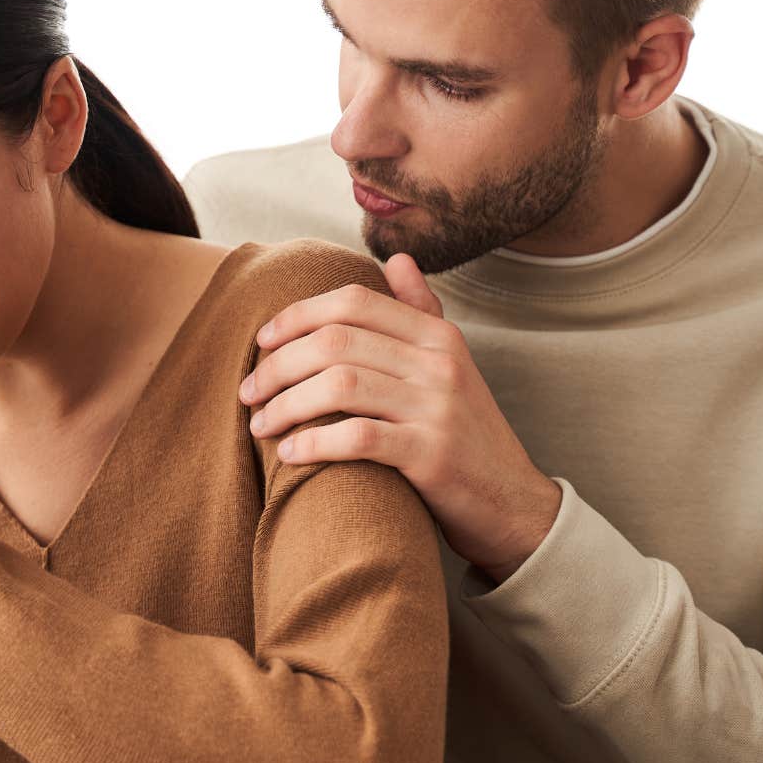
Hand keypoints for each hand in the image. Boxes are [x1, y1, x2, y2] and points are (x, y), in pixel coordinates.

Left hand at [240, 254, 561, 583]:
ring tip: (259, 424)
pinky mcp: (431, 454)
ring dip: (286, 404)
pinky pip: (357, 437)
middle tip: (248, 390)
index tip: (261, 341)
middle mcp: (438, 362)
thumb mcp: (450, 366)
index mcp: (437, 335)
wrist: (514, 504)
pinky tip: (290, 454)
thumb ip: (420, 313)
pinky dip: (314, 443)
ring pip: (339, 385)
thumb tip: (398, 259)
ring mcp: (437, 407)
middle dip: (278, 364)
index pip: (353, 302)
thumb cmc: (466, 434)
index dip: (297, 315)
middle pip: (336, 341)